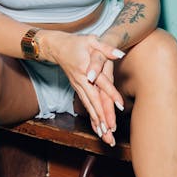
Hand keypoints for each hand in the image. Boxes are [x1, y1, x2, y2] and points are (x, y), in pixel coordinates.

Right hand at [39, 31, 124, 145]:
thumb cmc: (77, 42)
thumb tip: (121, 54)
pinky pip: (86, 106)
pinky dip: (92, 118)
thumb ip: (106, 48)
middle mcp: (81, 81)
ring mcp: (78, 87)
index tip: (120, 106)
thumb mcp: (92, 40)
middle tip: (111, 132)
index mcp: (86, 69)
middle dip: (102, 117)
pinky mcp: (77, 89)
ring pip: (89, 107)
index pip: (101, 83)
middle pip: (93, 101)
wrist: (56, 47)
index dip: (111, 94)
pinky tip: (98, 129)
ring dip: (97, 122)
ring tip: (106, 136)